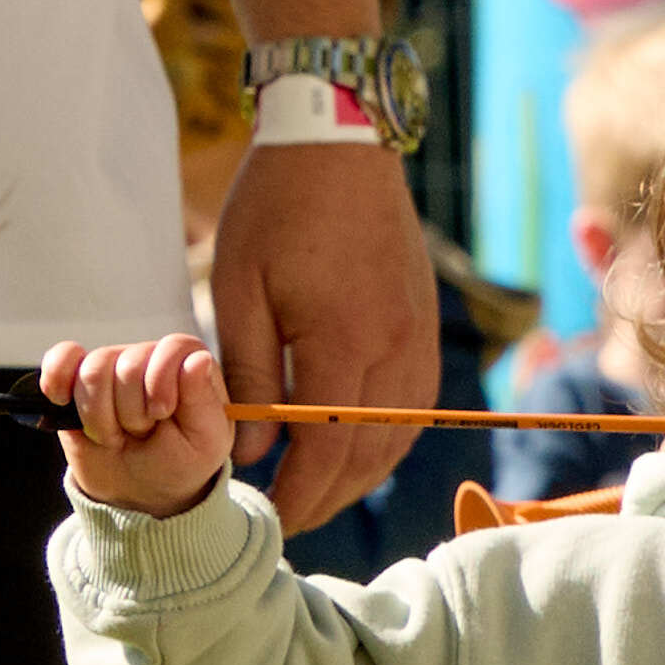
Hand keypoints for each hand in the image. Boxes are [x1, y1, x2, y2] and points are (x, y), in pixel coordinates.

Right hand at [45, 331, 241, 518]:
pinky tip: (63, 402)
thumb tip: (198, 359)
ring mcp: (110, 364)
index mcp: (188, 366)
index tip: (162, 413)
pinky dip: (57, 381)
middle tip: (141, 432)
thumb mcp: (204, 441)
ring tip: (115, 434)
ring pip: (93, 372)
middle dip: (132, 413)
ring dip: (100, 417)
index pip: (173, 347)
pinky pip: (60, 358)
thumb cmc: (179, 462)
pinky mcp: (74, 376)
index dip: (162, 380)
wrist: (138, 488)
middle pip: (128, 364)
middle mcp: (148, 357)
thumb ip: (203, 400)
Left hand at [210, 132, 437, 532]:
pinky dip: (385, 443)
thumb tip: (250, 446)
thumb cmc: (276, 207)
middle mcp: (395, 350)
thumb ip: (244, 371)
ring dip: (361, 477)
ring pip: (400, 438)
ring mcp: (419, 342)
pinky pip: (414, 409)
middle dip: (328, 496)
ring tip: (318, 493)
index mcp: (343, 340)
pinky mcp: (426, 332)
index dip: (299, 490)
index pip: (324, 444)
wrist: (343, 146)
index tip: (270, 516)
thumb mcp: (238, 285)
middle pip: (369, 454)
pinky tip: (355, 451)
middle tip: (287, 518)